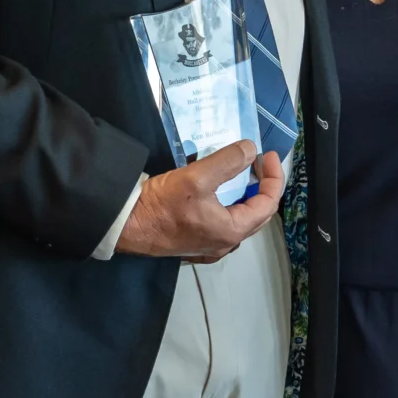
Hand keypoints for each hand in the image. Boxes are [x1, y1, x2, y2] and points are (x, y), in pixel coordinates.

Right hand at [116, 142, 283, 263]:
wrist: (125, 225)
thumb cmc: (161, 205)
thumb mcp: (196, 177)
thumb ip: (228, 161)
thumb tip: (250, 149)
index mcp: (231, 231)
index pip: (267, 204)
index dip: (272, 177)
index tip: (266, 155)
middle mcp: (224, 244)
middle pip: (257, 214)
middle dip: (261, 186)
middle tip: (256, 162)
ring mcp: (209, 248)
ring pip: (238, 219)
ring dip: (243, 196)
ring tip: (238, 173)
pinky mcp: (194, 244)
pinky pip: (221, 225)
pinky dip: (227, 206)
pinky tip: (216, 193)